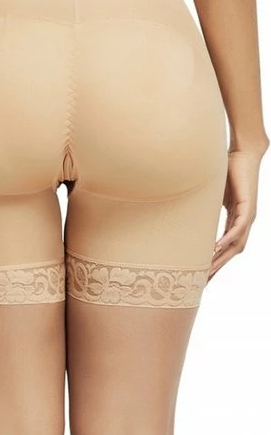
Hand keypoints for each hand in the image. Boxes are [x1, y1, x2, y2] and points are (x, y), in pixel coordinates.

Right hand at [208, 144, 267, 281]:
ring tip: (208, 271)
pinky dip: (227, 240)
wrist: (245, 152)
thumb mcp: (214, 192)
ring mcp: (247, 216)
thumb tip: (188, 210)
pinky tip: (217, 248)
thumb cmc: (229, 168)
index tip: (202, 274)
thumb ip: (206, 204)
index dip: (215, 261)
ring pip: (236, 244)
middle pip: (231, 251)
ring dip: (222, 258)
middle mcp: (244, 221)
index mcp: (237, 219)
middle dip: (218, 267)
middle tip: (203, 282)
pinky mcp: (248, 207)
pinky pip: (238, 229)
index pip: (226, 246)